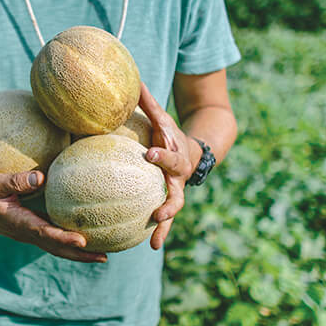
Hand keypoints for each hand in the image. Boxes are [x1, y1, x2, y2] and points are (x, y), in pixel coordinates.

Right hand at [0, 170, 107, 262]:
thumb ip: (15, 181)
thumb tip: (41, 177)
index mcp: (18, 222)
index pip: (44, 233)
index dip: (63, 238)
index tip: (83, 241)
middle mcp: (25, 233)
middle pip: (56, 248)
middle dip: (80, 254)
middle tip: (104, 257)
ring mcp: (28, 235)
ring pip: (55, 248)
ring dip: (78, 254)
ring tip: (103, 256)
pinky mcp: (30, 231)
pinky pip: (52, 241)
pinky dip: (69, 245)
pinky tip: (85, 241)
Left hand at [138, 83, 195, 249]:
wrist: (192, 151)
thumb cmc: (167, 132)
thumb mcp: (161, 117)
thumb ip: (147, 102)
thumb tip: (132, 79)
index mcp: (173, 153)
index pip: (167, 154)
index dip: (161, 155)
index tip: (150, 154)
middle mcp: (177, 175)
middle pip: (176, 191)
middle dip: (169, 202)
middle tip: (158, 213)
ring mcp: (175, 190)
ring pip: (172, 211)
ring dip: (165, 227)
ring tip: (154, 243)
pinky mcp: (169, 202)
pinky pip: (164, 220)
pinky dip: (159, 233)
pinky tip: (148, 247)